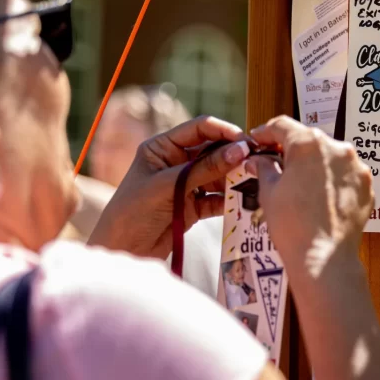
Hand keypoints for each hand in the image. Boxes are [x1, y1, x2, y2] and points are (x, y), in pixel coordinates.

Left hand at [89, 116, 250, 258]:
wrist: (122, 251)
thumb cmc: (132, 212)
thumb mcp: (168, 186)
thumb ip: (205, 169)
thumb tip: (240, 150)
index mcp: (162, 147)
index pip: (199, 128)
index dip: (224, 131)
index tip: (246, 141)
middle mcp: (176, 162)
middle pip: (213, 150)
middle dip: (234, 155)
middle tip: (257, 161)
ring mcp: (186, 184)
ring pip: (218, 174)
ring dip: (235, 178)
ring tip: (254, 182)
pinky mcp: (193, 206)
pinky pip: (217, 197)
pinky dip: (230, 199)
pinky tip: (245, 200)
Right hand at [246, 116, 372, 277]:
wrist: (324, 258)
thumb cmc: (291, 224)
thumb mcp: (269, 192)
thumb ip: (264, 168)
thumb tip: (257, 159)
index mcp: (307, 144)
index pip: (282, 126)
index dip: (265, 132)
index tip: (258, 142)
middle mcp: (336, 147)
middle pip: (309, 139)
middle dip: (291, 149)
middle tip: (277, 163)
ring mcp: (355, 166)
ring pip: (330, 156)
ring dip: (315, 164)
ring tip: (302, 183)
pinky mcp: (367, 184)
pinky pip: (346, 174)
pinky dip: (333, 180)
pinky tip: (322, 196)